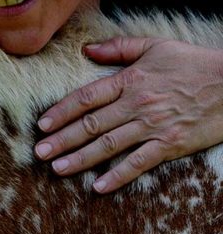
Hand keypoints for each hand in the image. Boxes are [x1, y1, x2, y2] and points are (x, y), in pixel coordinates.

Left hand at [35, 37, 222, 191]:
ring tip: (57, 169)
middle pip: (91, 124)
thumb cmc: (194, 63)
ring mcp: (154, 126)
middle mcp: (137, 104)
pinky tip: (98, 186)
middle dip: (62, 139)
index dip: (61, 111)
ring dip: (80, 158)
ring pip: (109, 145)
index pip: (86, 97)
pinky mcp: (171, 144)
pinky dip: (118, 176)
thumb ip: (119, 48)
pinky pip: (140, 163)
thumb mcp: (156, 47)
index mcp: (130, 80)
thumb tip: (86, 49)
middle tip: (39, 152)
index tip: (42, 124)